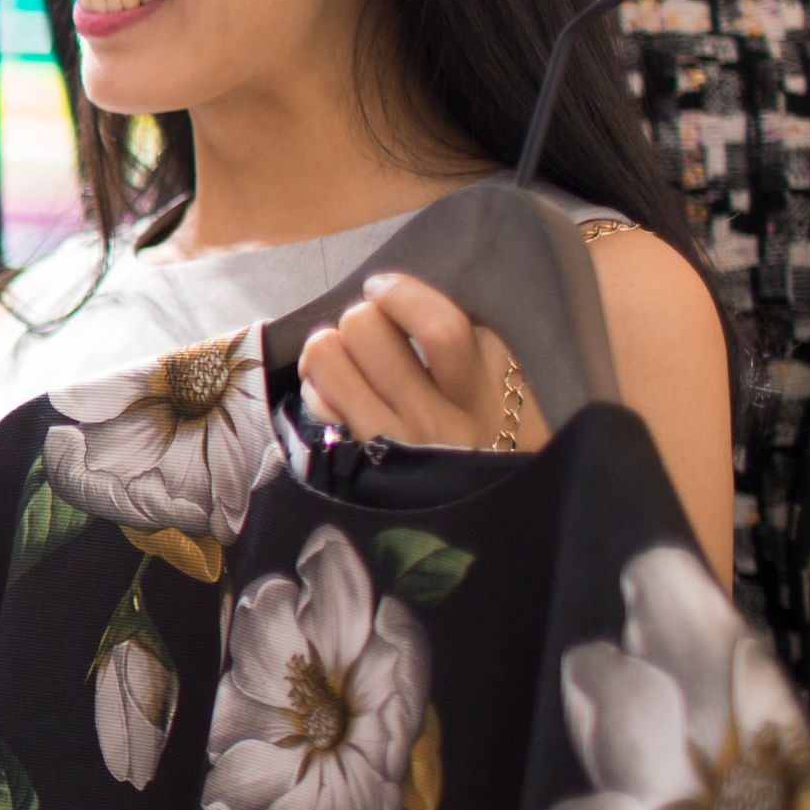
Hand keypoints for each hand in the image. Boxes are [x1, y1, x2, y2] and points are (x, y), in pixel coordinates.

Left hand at [297, 273, 544, 453]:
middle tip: (369, 331)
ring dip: (327, 346)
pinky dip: (316, 385)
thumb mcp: (493, 391)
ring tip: (345, 357)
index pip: (440, 329)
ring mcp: (393, 443)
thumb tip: (406, 298)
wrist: (473, 521)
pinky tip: (335, 394)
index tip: (385, 288)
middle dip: (359, 317)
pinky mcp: (357, 462)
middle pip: (367, 329)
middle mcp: (438, 420)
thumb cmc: (478, 437)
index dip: (402, 295)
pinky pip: (316, 398)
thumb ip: (469, 345)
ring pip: (327, 354)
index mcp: (484, 391)